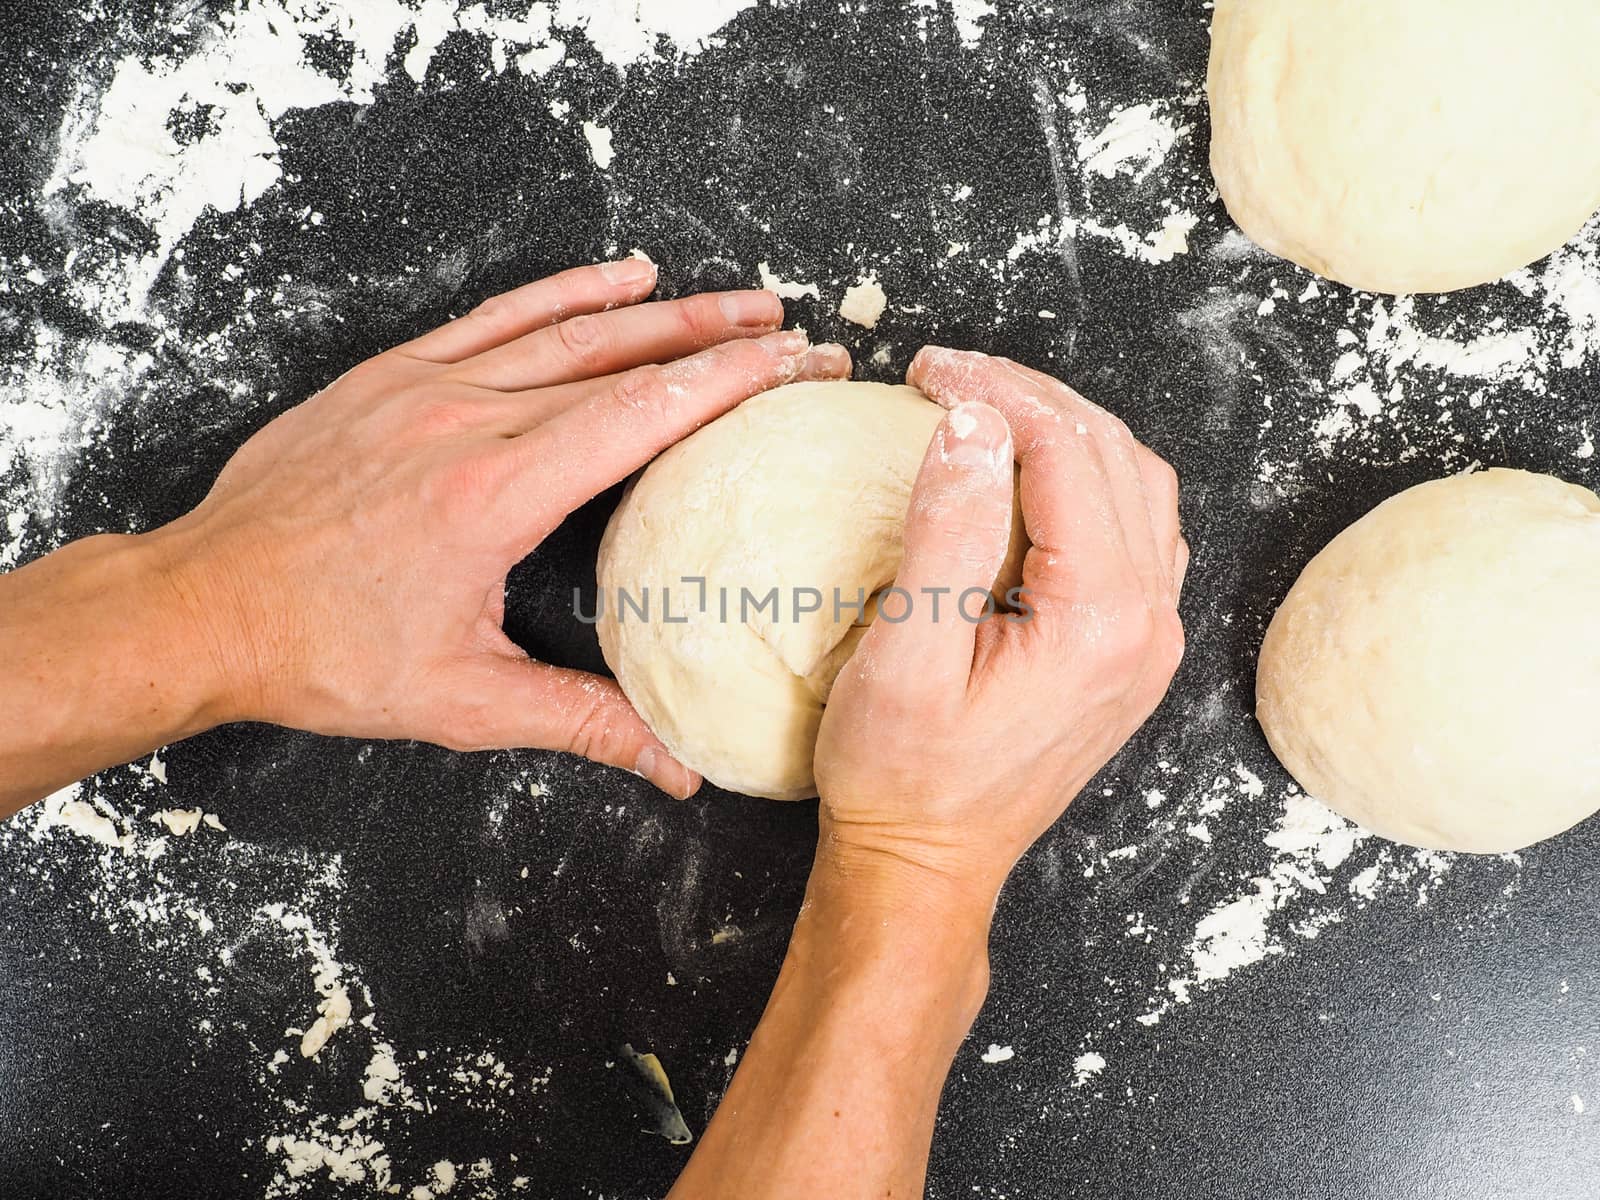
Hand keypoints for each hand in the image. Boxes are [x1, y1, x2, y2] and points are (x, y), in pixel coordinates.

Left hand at [149, 259, 848, 796]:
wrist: (203, 606)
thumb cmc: (322, 654)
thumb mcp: (462, 702)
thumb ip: (582, 722)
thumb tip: (676, 768)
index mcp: (495, 493)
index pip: (643, 415)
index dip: (734, 385)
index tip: (798, 366)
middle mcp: (466, 420)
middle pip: (622, 360)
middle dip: (721, 344)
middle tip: (795, 332)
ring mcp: (424, 385)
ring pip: (567, 327)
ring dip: (662, 310)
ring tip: (735, 301)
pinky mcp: (390, 374)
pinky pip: (496, 315)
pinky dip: (565, 291)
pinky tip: (621, 276)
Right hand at [813, 346, 1185, 904]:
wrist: (928, 864)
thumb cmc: (903, 777)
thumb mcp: (903, 655)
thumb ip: (945, 533)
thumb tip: (970, 422)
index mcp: (1100, 620)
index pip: (1068, 454)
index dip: (999, 392)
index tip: (927, 370)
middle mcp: (1148, 625)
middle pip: (1114, 457)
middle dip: (1032, 398)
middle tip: (947, 374)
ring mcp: (1150, 641)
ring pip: (1137, 488)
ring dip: (1067, 432)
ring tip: (986, 407)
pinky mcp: (1132, 652)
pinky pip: (1136, 533)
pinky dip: (1088, 481)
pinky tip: (1032, 476)